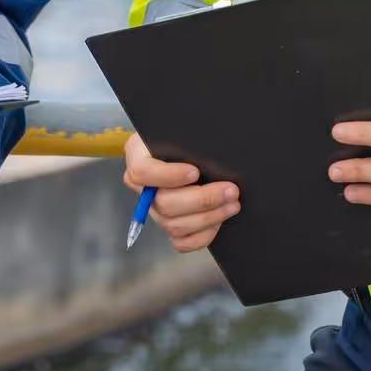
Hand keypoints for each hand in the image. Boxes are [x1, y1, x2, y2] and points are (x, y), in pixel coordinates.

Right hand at [122, 132, 239, 252]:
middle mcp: (143, 187)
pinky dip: (202, 235)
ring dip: (209, 217)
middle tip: (230, 190)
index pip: (142, 172)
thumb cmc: (188, 134)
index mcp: (138, 156)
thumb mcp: (183, 128)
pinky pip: (181, 242)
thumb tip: (210, 146)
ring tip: (232, 203)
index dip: (169, 176)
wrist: (193, 147)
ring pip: (174, 225)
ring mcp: (155, 210)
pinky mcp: (170, 225)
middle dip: (202, 199)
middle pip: (164, 203)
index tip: (195, 172)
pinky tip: (219, 220)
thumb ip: (187, 137)